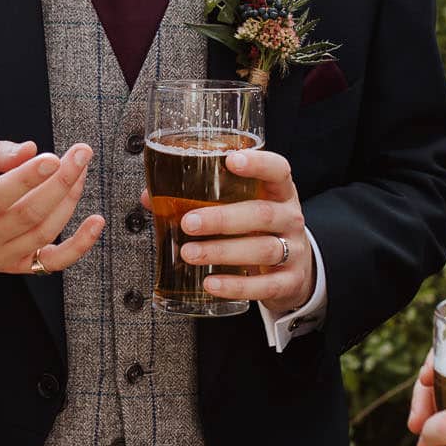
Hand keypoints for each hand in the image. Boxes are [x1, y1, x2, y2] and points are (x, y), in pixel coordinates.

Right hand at [0, 139, 105, 273]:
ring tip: (80, 169)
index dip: (27, 178)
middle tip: (80, 153)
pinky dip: (81, 244)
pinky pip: (56, 260)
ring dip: (69, 198)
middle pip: (29, 214)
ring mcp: (2, 257)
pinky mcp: (20, 265)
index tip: (52, 158)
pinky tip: (96, 222)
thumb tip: (30, 150)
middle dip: (61, 182)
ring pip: (45, 231)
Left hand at [159, 147, 314, 313]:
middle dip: (223, 218)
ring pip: (262, 249)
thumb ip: (202, 199)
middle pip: (263, 214)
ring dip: (222, 251)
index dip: (258, 163)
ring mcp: (293, 251)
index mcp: (279, 192)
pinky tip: (211, 283)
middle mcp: (290, 218)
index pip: (278, 170)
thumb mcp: (242, 208)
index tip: (231, 160)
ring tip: (189, 254)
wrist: (295, 271)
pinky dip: (236, 286)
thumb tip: (150, 198)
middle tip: (188, 222)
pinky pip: (265, 285)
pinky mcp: (289, 282)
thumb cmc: (258, 230)